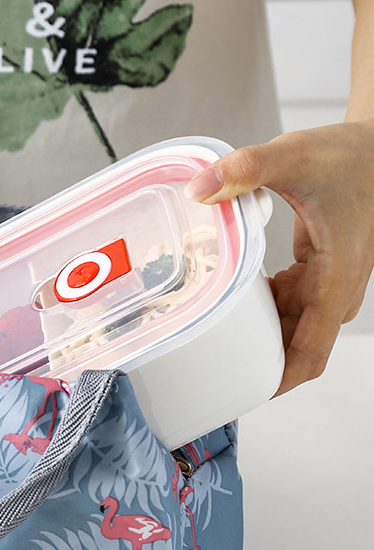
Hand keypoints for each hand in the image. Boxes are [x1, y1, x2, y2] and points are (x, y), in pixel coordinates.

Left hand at [185, 121, 373, 394]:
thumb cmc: (349, 157)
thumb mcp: (295, 157)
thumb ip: (247, 168)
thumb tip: (200, 188)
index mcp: (335, 281)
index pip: (310, 354)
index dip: (279, 381)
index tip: (244, 393)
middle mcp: (333, 293)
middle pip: (294, 349)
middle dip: (256, 362)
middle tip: (208, 367)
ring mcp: (325, 288)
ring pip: (288, 330)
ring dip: (256, 336)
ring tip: (209, 339)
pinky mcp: (314, 277)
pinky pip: (285, 309)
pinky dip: (260, 311)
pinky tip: (231, 301)